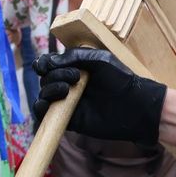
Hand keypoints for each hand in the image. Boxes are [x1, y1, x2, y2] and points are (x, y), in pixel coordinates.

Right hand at [33, 48, 166, 143]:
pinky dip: (40, 108)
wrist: (135, 107)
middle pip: (46, 78)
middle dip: (54, 75)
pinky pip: (46, 115)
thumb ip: (74, 56)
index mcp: (75, 67)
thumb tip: (48, 62)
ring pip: (44, 95)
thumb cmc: (121, 79)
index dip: (43, 63)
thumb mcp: (100, 59)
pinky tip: (47, 103)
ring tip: (66, 89)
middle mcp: (69, 84)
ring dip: (49, 90)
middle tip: (75, 77)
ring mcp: (68, 103)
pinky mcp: (69, 120)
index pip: (50, 63)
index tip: (45, 65)